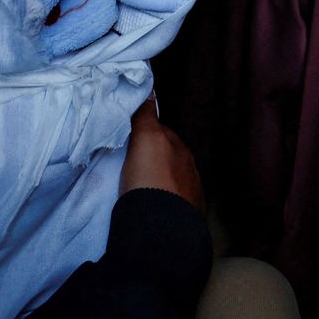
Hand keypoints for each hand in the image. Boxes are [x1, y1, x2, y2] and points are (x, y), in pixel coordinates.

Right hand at [121, 95, 204, 210]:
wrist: (162, 229)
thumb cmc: (153, 179)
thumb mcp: (147, 140)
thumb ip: (147, 116)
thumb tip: (150, 90)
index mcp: (182, 152)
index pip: (163, 134)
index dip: (145, 132)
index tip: (129, 136)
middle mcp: (190, 172)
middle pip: (166, 158)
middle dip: (151, 158)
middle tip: (128, 162)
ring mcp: (189, 198)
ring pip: (168, 182)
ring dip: (155, 181)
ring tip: (135, 187)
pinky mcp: (184, 221)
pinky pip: (168, 204)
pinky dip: (159, 201)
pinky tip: (147, 206)